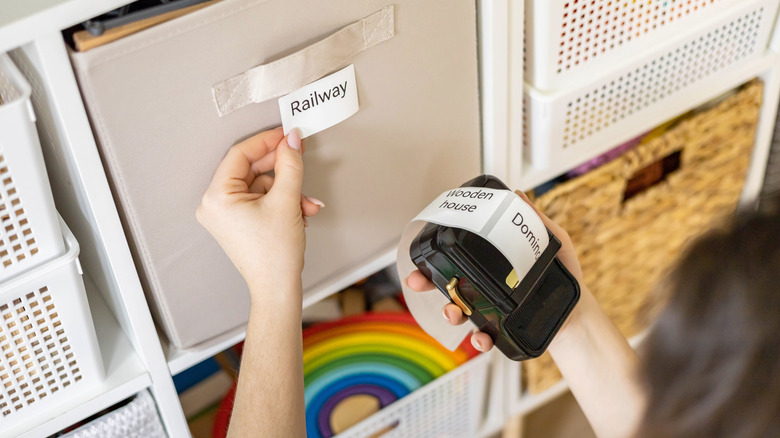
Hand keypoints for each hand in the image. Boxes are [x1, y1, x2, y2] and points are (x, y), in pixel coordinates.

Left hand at [196, 127, 322, 297]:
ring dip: (288, 190)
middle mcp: (215, 204)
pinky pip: (261, 199)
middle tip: (300, 157)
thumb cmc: (275, 254)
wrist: (277, 289)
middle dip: (283, 170)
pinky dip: (282, 201)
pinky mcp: (238, 221)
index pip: (240, 154)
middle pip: (251, 169)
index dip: (267, 141)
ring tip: (307, 203)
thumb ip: (290, 164)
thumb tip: (292, 140)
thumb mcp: (287, 200)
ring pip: (261, 185)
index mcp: (217, 197)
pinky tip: (301, 211)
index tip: (288, 134)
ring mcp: (226, 214)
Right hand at [405, 190, 583, 351]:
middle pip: (446, 284)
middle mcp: (483, 287)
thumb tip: (518, 196)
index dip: (433, 257)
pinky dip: (478, 340)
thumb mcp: (553, 242)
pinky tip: (481, 337)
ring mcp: (489, 310)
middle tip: (417, 280)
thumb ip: (536, 221)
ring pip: (458, 312)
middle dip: (425, 282)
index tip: (420, 254)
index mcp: (489, 264)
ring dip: (449, 312)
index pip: (456, 257)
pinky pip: (483, 338)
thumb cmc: (564, 274)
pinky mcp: (501, 330)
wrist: (578, 309)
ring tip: (453, 312)